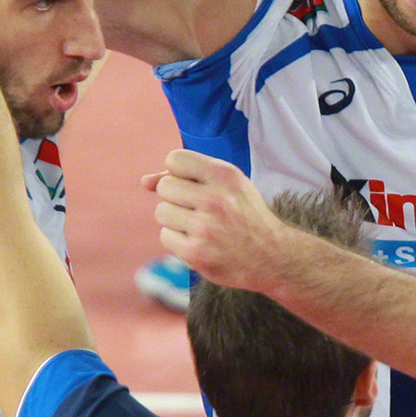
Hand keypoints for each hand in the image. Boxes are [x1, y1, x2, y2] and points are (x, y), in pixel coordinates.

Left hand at [147, 149, 287, 292]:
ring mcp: (206, 228)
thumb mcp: (228, 185)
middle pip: (164, 187)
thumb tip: (144, 182)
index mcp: (226, 176)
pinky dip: (178, 240)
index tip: (193, 184)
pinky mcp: (196, 253)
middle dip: (175, 197)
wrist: (271, 256)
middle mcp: (216, 199)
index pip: (175, 160)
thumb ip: (187, 177)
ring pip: (161, 212)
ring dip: (175, 219)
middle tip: (198, 209)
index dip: (178, 172)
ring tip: (199, 226)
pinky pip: (165, 236)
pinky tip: (199, 242)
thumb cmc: (244, 215)